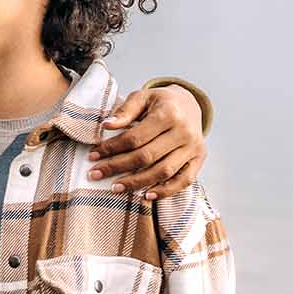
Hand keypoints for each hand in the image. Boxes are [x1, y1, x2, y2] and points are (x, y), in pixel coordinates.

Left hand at [88, 85, 206, 198]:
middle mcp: (184, 132)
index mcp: (169, 114)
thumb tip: (106, 125)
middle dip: (117, 167)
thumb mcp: (143, 97)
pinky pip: (184, 180)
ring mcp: (193, 147)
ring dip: (137, 183)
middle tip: (95, 174)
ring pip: (163, 171)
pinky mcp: (199, 159)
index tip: (93, 155)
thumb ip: (125, 111)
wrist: (190, 104)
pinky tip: (147, 195)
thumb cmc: (161, 102)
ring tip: (115, 188)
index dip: (112, 148)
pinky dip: (166, 191)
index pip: (135, 137)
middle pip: (146, 156)